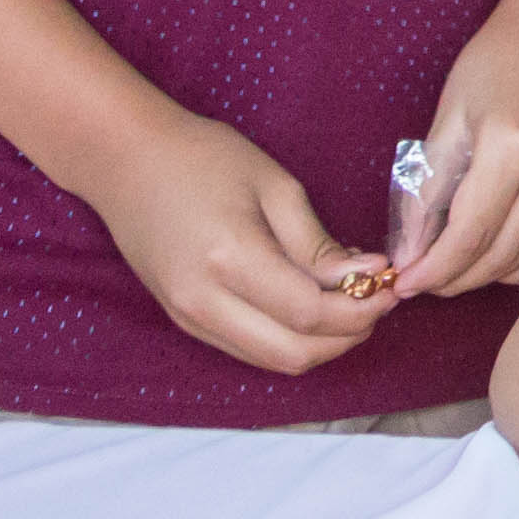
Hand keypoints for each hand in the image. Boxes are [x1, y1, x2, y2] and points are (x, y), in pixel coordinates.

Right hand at [85, 108, 396, 374]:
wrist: (126, 162)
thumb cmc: (204, 159)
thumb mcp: (274, 186)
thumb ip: (317, 243)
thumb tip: (367, 276)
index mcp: (229, 260)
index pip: (309, 313)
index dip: (361, 307)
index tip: (392, 284)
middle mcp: (203, 302)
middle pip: (293, 353)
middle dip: (348, 335)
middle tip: (379, 300)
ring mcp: (188, 317)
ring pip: (271, 360)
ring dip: (321, 343)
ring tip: (353, 302)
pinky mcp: (184, 320)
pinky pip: (248, 348)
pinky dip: (289, 337)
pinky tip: (312, 303)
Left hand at [401, 0, 518, 296]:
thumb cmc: (500, 62)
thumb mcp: (450, 117)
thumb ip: (427, 192)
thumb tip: (409, 258)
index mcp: (513, 140)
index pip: (470, 235)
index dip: (433, 271)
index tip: (407, 285)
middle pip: (508, 256)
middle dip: (461, 279)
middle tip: (434, 278)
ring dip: (504, 276)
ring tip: (476, 261)